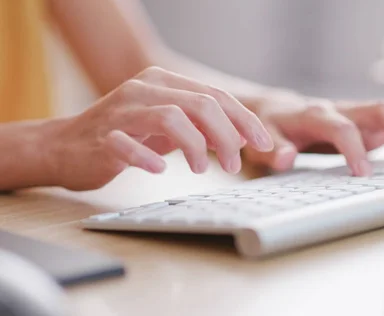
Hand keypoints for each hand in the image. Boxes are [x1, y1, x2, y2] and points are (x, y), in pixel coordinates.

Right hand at [46, 67, 272, 189]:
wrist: (64, 147)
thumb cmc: (125, 136)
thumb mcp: (169, 128)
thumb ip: (202, 127)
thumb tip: (242, 138)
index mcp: (164, 82)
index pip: (215, 95)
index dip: (244, 120)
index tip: (263, 144)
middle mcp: (145, 89)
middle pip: (200, 104)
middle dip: (227, 136)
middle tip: (234, 164)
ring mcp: (122, 112)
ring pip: (171, 118)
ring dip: (196, 146)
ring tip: (202, 170)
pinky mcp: (103, 138)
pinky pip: (128, 144)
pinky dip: (148, 159)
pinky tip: (160, 170)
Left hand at [243, 94, 383, 175]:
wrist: (279, 110)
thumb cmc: (273, 127)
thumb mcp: (263, 139)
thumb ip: (274, 148)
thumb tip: (285, 158)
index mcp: (316, 114)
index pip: (341, 126)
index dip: (353, 148)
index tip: (362, 174)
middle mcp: (343, 109)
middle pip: (380, 109)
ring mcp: (359, 113)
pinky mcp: (369, 121)